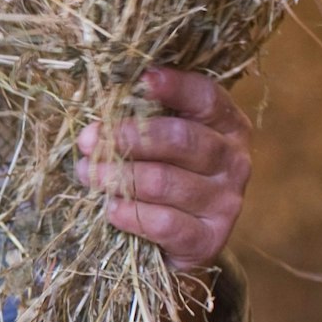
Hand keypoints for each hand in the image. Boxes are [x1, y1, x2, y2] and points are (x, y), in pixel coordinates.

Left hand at [75, 67, 252, 269]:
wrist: (179, 241)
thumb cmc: (162, 173)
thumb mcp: (159, 140)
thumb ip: (143, 117)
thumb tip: (101, 99)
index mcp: (226, 125)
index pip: (206, 98)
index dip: (176, 87)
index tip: (143, 79)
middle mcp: (233, 160)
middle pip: (181, 139)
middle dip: (127, 137)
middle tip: (88, 141)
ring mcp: (226, 201)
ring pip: (164, 181)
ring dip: (117, 176)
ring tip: (87, 174)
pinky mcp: (210, 239)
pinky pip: (164, 223)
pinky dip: (130, 214)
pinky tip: (110, 209)